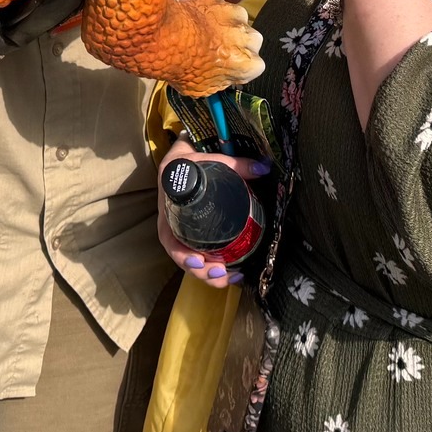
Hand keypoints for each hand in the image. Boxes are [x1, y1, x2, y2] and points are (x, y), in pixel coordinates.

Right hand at [155, 138, 268, 289]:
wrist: (185, 153)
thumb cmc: (194, 157)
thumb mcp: (211, 157)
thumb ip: (236, 164)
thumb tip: (263, 168)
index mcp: (168, 203)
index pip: (168, 233)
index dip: (181, 252)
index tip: (199, 261)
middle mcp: (170, 220)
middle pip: (178, 254)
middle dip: (198, 269)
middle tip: (220, 272)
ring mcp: (179, 228)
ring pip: (188, 258)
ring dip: (207, 273)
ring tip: (229, 278)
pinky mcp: (191, 232)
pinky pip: (197, 253)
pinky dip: (211, 266)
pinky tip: (231, 273)